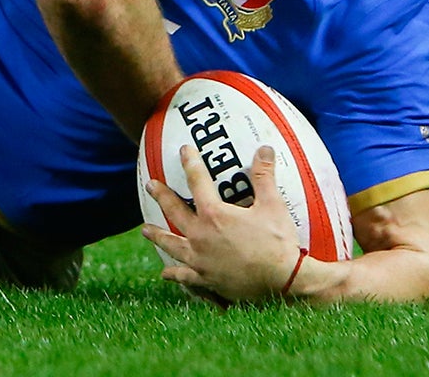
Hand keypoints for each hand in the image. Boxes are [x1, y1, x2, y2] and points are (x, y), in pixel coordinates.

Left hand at [143, 146, 308, 304]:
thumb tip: (266, 148)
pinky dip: (175, 274)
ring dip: (158, 236)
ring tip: (145, 230)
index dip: (190, 163)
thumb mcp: (273, 205)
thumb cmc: (277, 242)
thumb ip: (264, 175)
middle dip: (162, 196)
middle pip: (175, 211)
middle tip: (150, 185)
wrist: (283, 280)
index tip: (184, 150)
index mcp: (214, 214)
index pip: (197, 181)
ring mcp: (201, 259)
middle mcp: (200, 235)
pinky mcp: (206, 280)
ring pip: (172, 245)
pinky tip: (165, 274)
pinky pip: (185, 276)